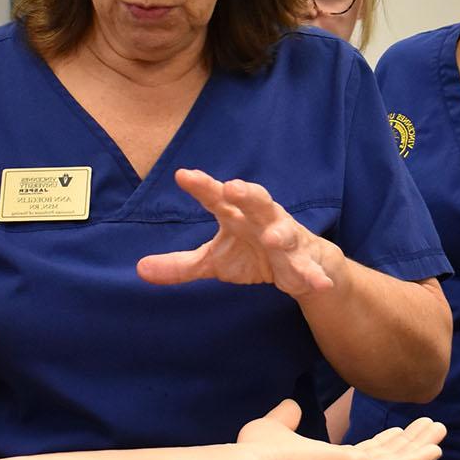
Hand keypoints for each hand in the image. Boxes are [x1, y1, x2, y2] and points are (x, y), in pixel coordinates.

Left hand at [137, 169, 338, 297]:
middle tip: (232, 187)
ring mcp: (286, 238)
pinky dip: (314, 275)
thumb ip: (181, 265)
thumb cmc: (252, 253)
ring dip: (279, 233)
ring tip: (271, 237)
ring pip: (284, 231)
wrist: (301, 265)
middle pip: (255, 200)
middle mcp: (262, 219)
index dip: (202, 186)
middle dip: (246, 194)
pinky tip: (319, 284)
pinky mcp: (305, 260)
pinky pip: (309, 267)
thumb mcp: (214, 261)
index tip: (183, 175)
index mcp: (236, 215)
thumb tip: (140, 269)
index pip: (216, 197)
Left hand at [234, 398, 444, 459]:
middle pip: (387, 459)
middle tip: (431, 428)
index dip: (384, 444)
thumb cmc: (257, 455)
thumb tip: (291, 406)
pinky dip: (417, 459)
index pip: (364, 455)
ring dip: (418, 445)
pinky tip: (436, 448)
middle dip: (409, 443)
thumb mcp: (273, 429)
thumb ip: (286, 419)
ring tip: (439, 429)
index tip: (399, 432)